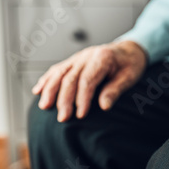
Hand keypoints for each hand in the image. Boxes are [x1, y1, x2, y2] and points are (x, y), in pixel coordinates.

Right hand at [32, 40, 146, 121]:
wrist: (129, 50)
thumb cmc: (130, 64)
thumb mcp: (130, 77)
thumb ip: (116, 90)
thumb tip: (104, 106)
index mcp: (102, 58)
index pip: (87, 80)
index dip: (82, 98)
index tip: (80, 115)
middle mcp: (87, 56)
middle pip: (70, 78)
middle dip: (64, 99)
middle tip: (63, 118)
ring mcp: (78, 57)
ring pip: (59, 73)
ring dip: (50, 90)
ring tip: (44, 106)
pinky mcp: (73, 60)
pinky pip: (57, 69)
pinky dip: (46, 80)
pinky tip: (38, 90)